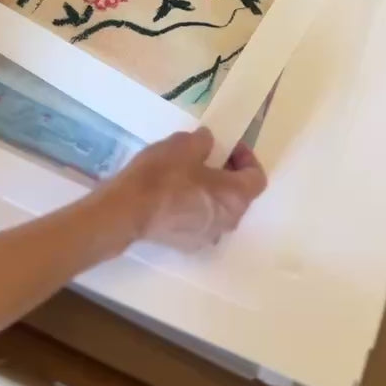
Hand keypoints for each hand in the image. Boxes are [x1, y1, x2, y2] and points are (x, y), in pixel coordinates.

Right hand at [99, 127, 265, 252]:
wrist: (128, 210)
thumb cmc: (163, 175)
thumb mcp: (185, 144)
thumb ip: (205, 141)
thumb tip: (209, 143)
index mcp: (235, 198)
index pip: (257, 177)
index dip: (246, 158)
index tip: (228, 145)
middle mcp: (227, 222)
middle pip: (238, 195)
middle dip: (228, 174)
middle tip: (208, 156)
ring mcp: (206, 237)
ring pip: (218, 210)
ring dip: (211, 192)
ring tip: (189, 175)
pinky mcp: (186, 245)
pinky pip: (199, 221)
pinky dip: (194, 207)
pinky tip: (173, 195)